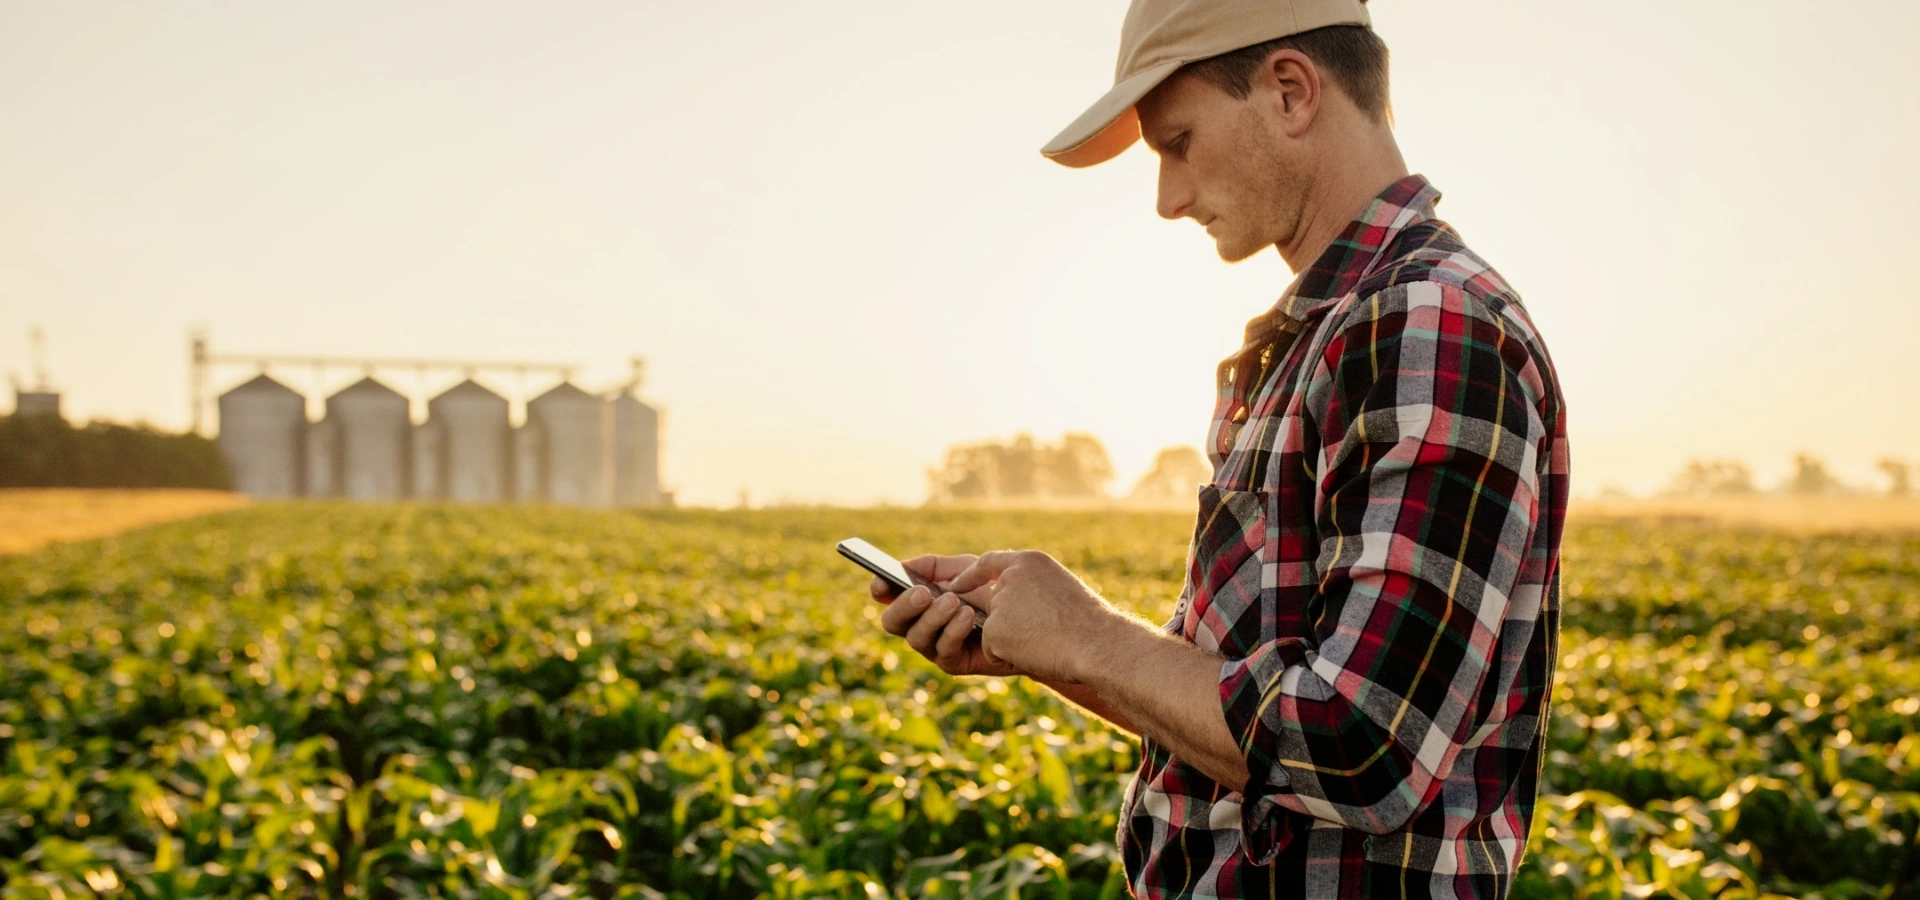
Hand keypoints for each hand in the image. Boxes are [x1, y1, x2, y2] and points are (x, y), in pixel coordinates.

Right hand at [874, 554, 1019, 677]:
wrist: (1025, 614)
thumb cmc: (991, 589)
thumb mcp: (963, 568)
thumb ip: (934, 565)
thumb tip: (904, 566)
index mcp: (917, 599)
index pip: (887, 596)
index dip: (880, 588)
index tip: (883, 581)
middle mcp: (919, 624)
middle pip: (892, 622)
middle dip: (904, 606)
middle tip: (923, 593)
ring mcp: (934, 646)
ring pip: (915, 638)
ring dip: (933, 618)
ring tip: (954, 602)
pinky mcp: (953, 663)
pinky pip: (943, 650)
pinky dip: (954, 631)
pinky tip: (968, 615)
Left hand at [946, 550, 1115, 684]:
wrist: (1098, 644)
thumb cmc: (1090, 624)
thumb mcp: (1061, 590)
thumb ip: (1031, 588)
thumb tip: (1007, 604)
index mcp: (1029, 561)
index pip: (989, 562)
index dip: (970, 576)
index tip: (955, 584)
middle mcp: (1010, 577)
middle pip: (992, 604)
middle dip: (1009, 623)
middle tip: (1043, 632)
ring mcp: (1000, 603)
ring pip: (993, 629)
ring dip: (1013, 641)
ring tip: (1046, 640)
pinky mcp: (995, 630)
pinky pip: (992, 650)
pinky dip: (1009, 658)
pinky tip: (1036, 652)